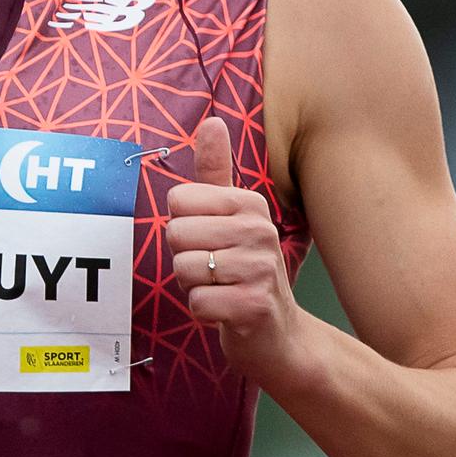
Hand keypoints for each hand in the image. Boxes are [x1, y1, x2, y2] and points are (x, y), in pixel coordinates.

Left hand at [167, 115, 307, 384]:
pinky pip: (197, 302)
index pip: (177, 201)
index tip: (209, 242)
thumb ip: (216, 172)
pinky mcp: (254, 305)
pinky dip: (204, 312)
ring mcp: (259, 268)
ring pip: (183, 269)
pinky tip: (226, 312)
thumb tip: (212, 121)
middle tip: (214, 271)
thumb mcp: (231, 217)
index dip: (182, 227)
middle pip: (176, 234)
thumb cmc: (245, 271)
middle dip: (184, 260)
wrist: (279, 336)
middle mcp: (259, 230)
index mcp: (249, 204)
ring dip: (194, 287)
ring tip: (221, 289)